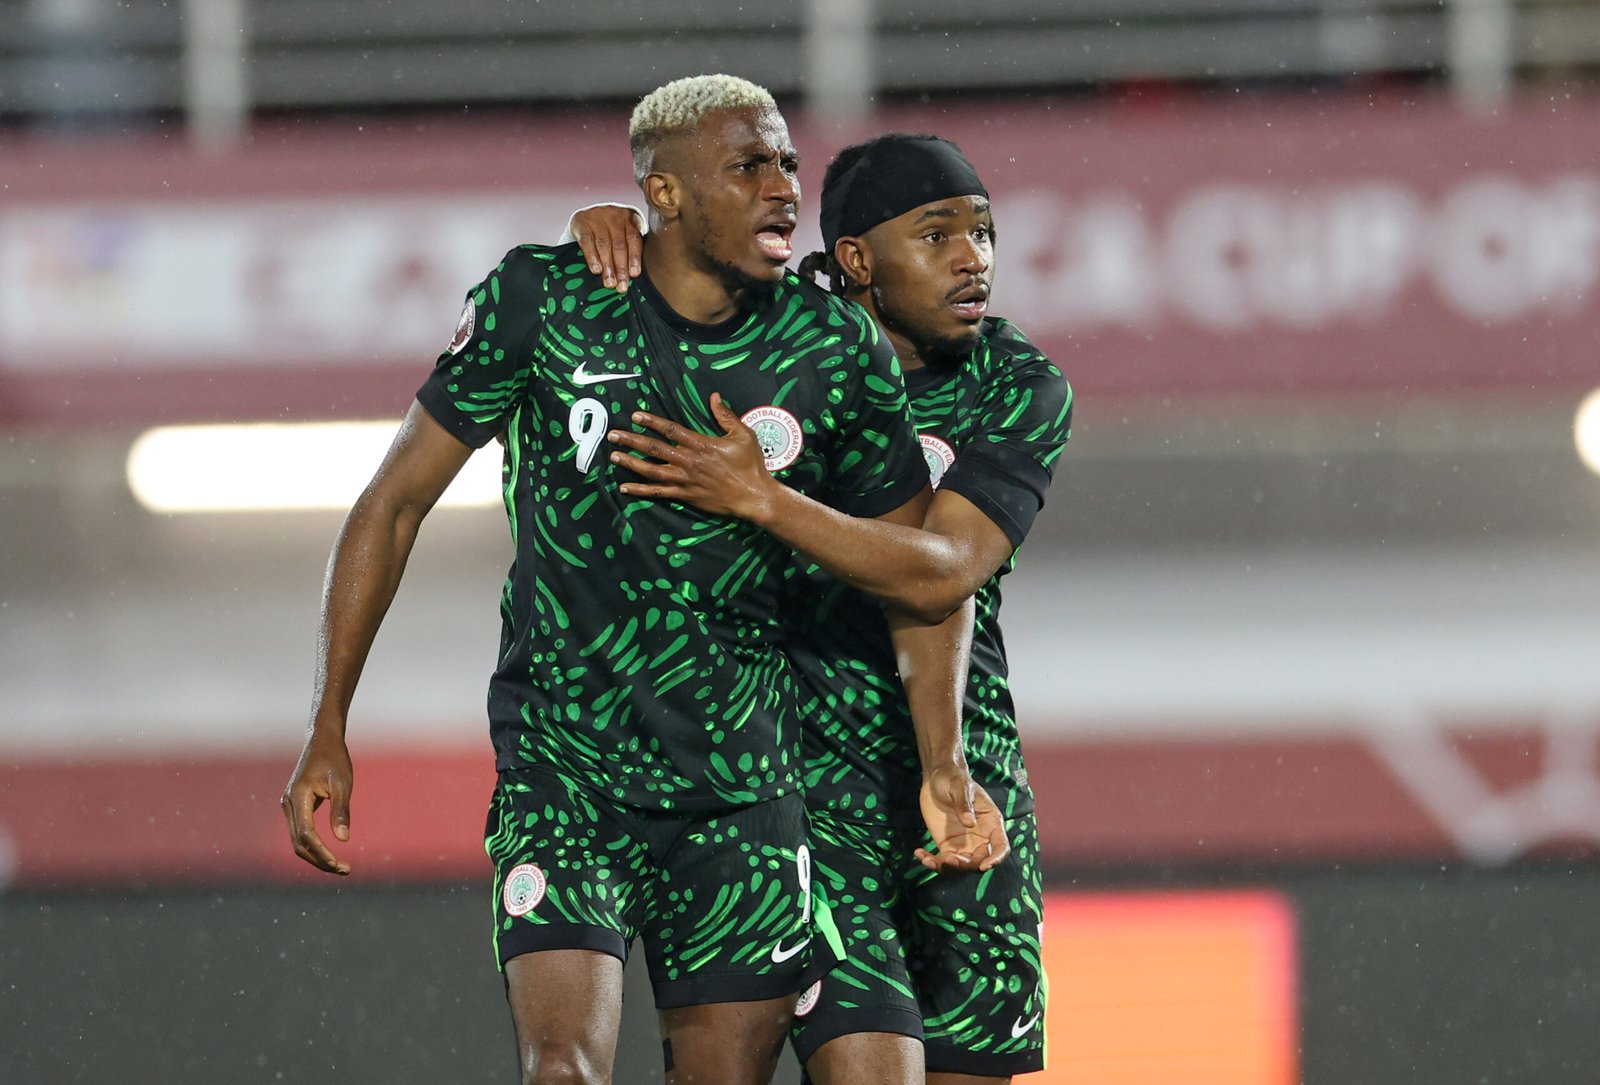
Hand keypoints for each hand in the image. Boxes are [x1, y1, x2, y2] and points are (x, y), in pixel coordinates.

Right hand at [281, 729, 354, 874]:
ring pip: (298, 840)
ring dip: (317, 855)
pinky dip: (313, 846)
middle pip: (299, 843)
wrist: (322, 739)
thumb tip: (343, 840)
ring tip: (340, 866)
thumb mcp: (342, 783)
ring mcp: (289, 806)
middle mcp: (288, 804)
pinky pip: (301, 832)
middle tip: (345, 870)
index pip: (306, 835)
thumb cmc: (335, 758)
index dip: (322, 852)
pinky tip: (330, 853)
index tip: (340, 864)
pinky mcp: (294, 807)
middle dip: (320, 859)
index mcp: (298, 797)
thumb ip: (341, 811)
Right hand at [571, 205, 643, 291]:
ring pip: (604, 244)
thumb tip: (632, 276)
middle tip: (621, 285)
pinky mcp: (581, 221)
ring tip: (609, 282)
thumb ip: (629, 249)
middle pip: (619, 244)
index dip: (634, 258)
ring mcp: (597, 216)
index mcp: (630, 217)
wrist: (588, 216)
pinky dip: (592, 257)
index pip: (634, 239)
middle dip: (621, 268)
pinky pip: (587, 241)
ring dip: (607, 266)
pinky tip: (596, 269)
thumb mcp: (624, 234)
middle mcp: (614, 214)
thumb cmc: (611, 230)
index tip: (634, 274)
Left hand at [607, 393, 779, 521]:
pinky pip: (658, 492)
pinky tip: (625, 487)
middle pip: (654, 448)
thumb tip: (714, 396)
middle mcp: (688, 461)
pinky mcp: (685, 495)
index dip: (651, 422)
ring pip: (651, 470)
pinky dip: (640, 490)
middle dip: (631, 440)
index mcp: (700, 444)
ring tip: (614, 456)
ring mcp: (684, 479)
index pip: (670, 430)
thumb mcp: (743, 434)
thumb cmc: (750, 465)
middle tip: (613, 435)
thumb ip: (726, 415)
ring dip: (631, 463)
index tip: (635, 416)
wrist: (753, 496)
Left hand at [916, 764, 1010, 872]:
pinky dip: (931, 862)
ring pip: (960, 866)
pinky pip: (942, 861)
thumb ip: (964, 804)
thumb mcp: (959, 786)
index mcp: (991, 823)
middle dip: (966, 865)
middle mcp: (980, 838)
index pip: (1000, 846)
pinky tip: (919, 854)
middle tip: (949, 859)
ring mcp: (963, 844)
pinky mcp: (947, 845)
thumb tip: (970, 823)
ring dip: (947, 868)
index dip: (996, 859)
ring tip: (929, 860)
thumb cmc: (953, 778)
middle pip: (979, 861)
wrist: (936, 778)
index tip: (984, 866)